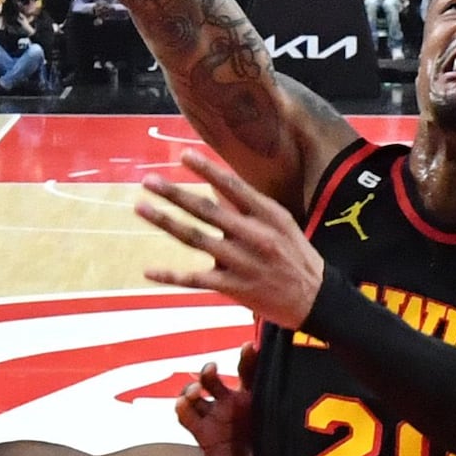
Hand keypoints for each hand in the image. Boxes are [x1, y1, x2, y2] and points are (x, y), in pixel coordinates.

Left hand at [136, 151, 327, 327]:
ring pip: (195, 239)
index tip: (184, 156)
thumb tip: (217, 185)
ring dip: (165, 222)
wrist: (315, 299)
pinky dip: (171, 275)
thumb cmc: (295, 255)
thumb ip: (249, 205)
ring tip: (141, 207)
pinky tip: (149, 270)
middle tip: (148, 181)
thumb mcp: (280, 223)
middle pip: (206, 210)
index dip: (207, 170)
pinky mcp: (232, 287)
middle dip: (174, 193)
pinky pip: (195, 279)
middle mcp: (252, 236)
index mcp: (267, 215)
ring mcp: (241, 262)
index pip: (233, 186)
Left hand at [174, 355, 259, 455]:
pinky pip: (250, 372)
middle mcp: (215, 412)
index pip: (185, 413)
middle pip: (196, 392)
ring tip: (213, 367)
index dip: (183, 406)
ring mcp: (234, 401)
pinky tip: (252, 348)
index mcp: (204, 431)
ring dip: (211, 371)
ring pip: (217, 379)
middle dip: (193, 387)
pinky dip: (249, 358)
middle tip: (198, 388)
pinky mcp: (256, 394)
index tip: (186, 401)